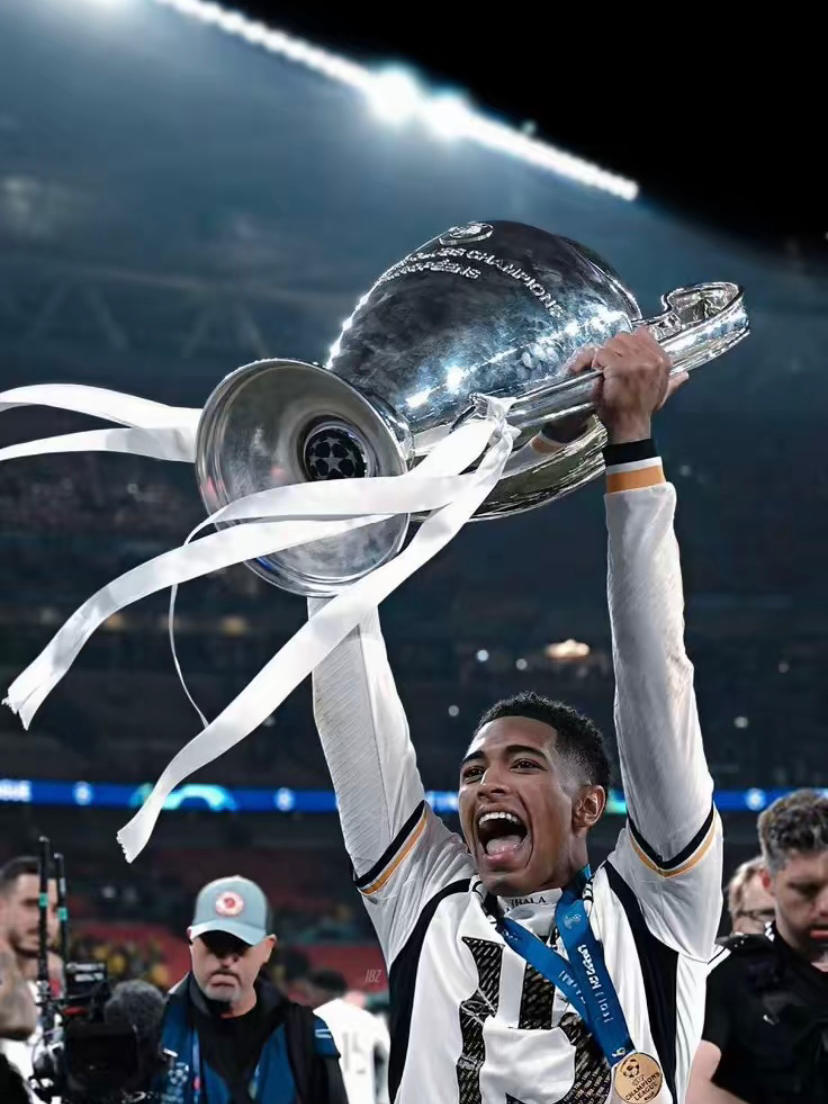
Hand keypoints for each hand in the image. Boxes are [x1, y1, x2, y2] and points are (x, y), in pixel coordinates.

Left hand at [569, 331, 687, 443]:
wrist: (631, 426)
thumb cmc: (642, 410)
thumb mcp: (663, 393)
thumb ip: (673, 381)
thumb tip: (684, 375)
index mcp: (663, 361)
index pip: (642, 334)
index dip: (628, 344)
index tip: (622, 356)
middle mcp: (652, 358)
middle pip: (624, 337)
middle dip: (614, 349)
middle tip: (610, 364)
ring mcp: (636, 362)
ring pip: (612, 344)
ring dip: (604, 356)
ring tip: (605, 370)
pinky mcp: (619, 367)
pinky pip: (602, 355)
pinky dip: (597, 363)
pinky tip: (600, 375)